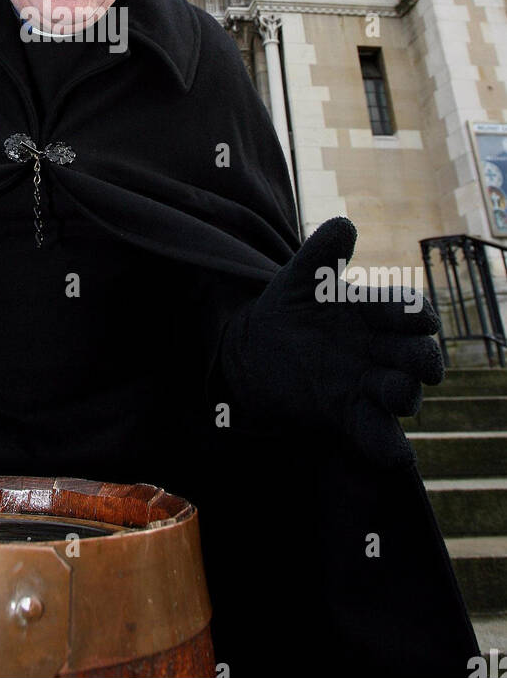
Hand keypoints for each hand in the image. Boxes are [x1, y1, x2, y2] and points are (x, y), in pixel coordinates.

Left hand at [219, 217, 443, 468]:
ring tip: (399, 393)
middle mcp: (381, 350)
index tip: (418, 318)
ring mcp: (367, 385)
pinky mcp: (348, 416)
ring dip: (406, 395)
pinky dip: (388, 445)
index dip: (414, 314)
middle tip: (423, 363)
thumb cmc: (290, 307)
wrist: (255, 349)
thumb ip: (322, 252)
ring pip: (402, 394)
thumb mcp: (300, 277)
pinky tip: (394, 453)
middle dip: (423, 358)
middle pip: (416, 355)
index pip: (406, 311)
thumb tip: (345, 224)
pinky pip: (377, 434)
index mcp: (375, 312)